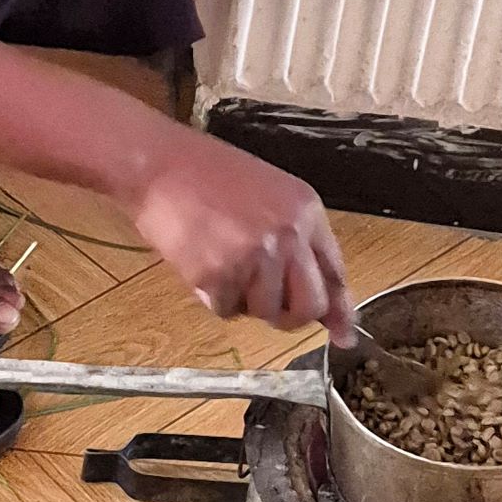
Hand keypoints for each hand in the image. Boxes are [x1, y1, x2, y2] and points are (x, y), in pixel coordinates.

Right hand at [126, 123, 354, 337]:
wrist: (158, 163)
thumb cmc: (207, 175)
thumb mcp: (269, 196)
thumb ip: (296, 239)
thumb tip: (318, 294)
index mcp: (306, 211)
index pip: (335, 273)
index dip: (340, 311)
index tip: (343, 337)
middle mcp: (289, 236)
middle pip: (308, 306)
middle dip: (289, 315)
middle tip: (265, 306)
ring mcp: (255, 256)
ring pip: (265, 311)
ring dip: (243, 300)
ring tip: (221, 262)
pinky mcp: (219, 274)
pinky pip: (225, 310)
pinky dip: (211, 296)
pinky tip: (200, 262)